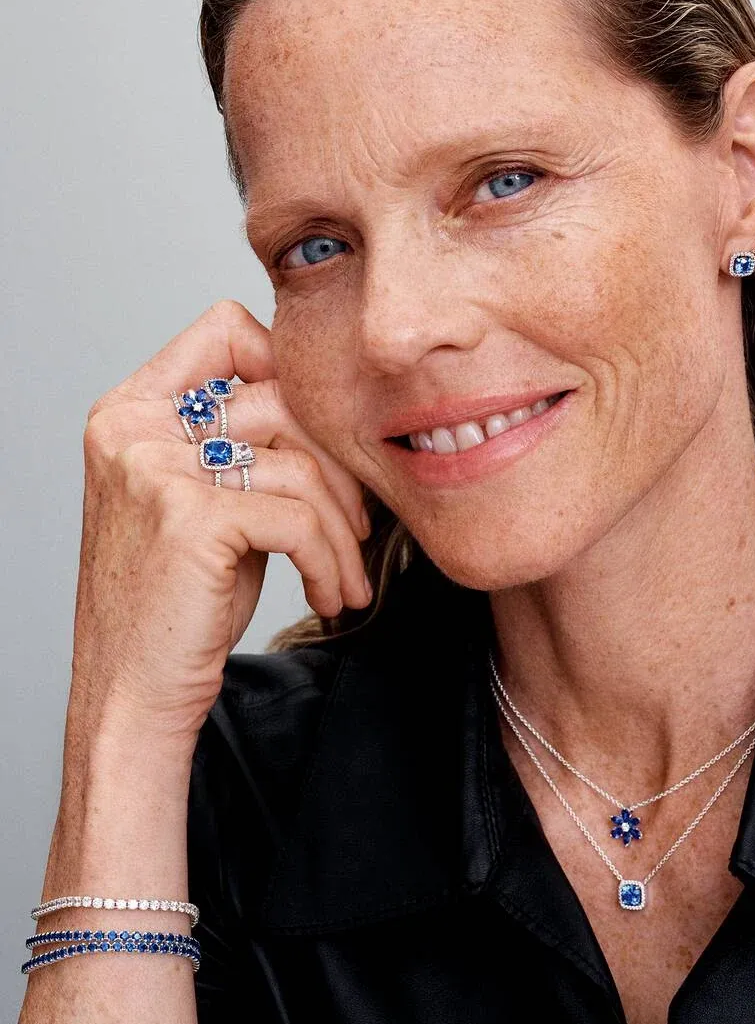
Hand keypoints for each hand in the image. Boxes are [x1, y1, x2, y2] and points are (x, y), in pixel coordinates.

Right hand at [72, 300, 371, 740]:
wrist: (132, 694)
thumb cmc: (176, 604)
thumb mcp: (201, 505)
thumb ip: (242, 448)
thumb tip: (327, 413)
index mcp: (130, 412)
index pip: (226, 329)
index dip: (289, 372)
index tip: (319, 441)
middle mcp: (134, 427)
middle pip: (281, 397)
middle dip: (337, 465)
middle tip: (356, 523)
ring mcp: (156, 468)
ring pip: (297, 463)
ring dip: (341, 529)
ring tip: (346, 575)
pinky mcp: (190, 517)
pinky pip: (298, 518)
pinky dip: (329, 561)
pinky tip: (329, 595)